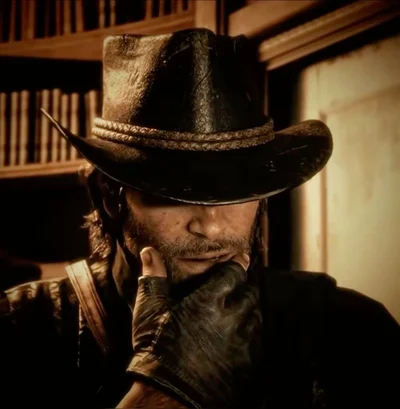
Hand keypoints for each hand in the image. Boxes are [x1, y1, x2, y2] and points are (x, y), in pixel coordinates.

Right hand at [126, 247, 264, 408]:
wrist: (168, 397)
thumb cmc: (157, 349)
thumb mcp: (150, 310)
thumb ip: (154, 277)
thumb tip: (149, 251)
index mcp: (211, 300)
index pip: (234, 272)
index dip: (239, 263)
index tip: (242, 259)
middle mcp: (232, 316)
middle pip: (251, 292)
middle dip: (246, 286)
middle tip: (240, 285)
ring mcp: (243, 341)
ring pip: (257, 316)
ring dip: (250, 310)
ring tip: (241, 310)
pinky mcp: (248, 363)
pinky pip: (258, 341)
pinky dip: (252, 334)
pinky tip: (241, 336)